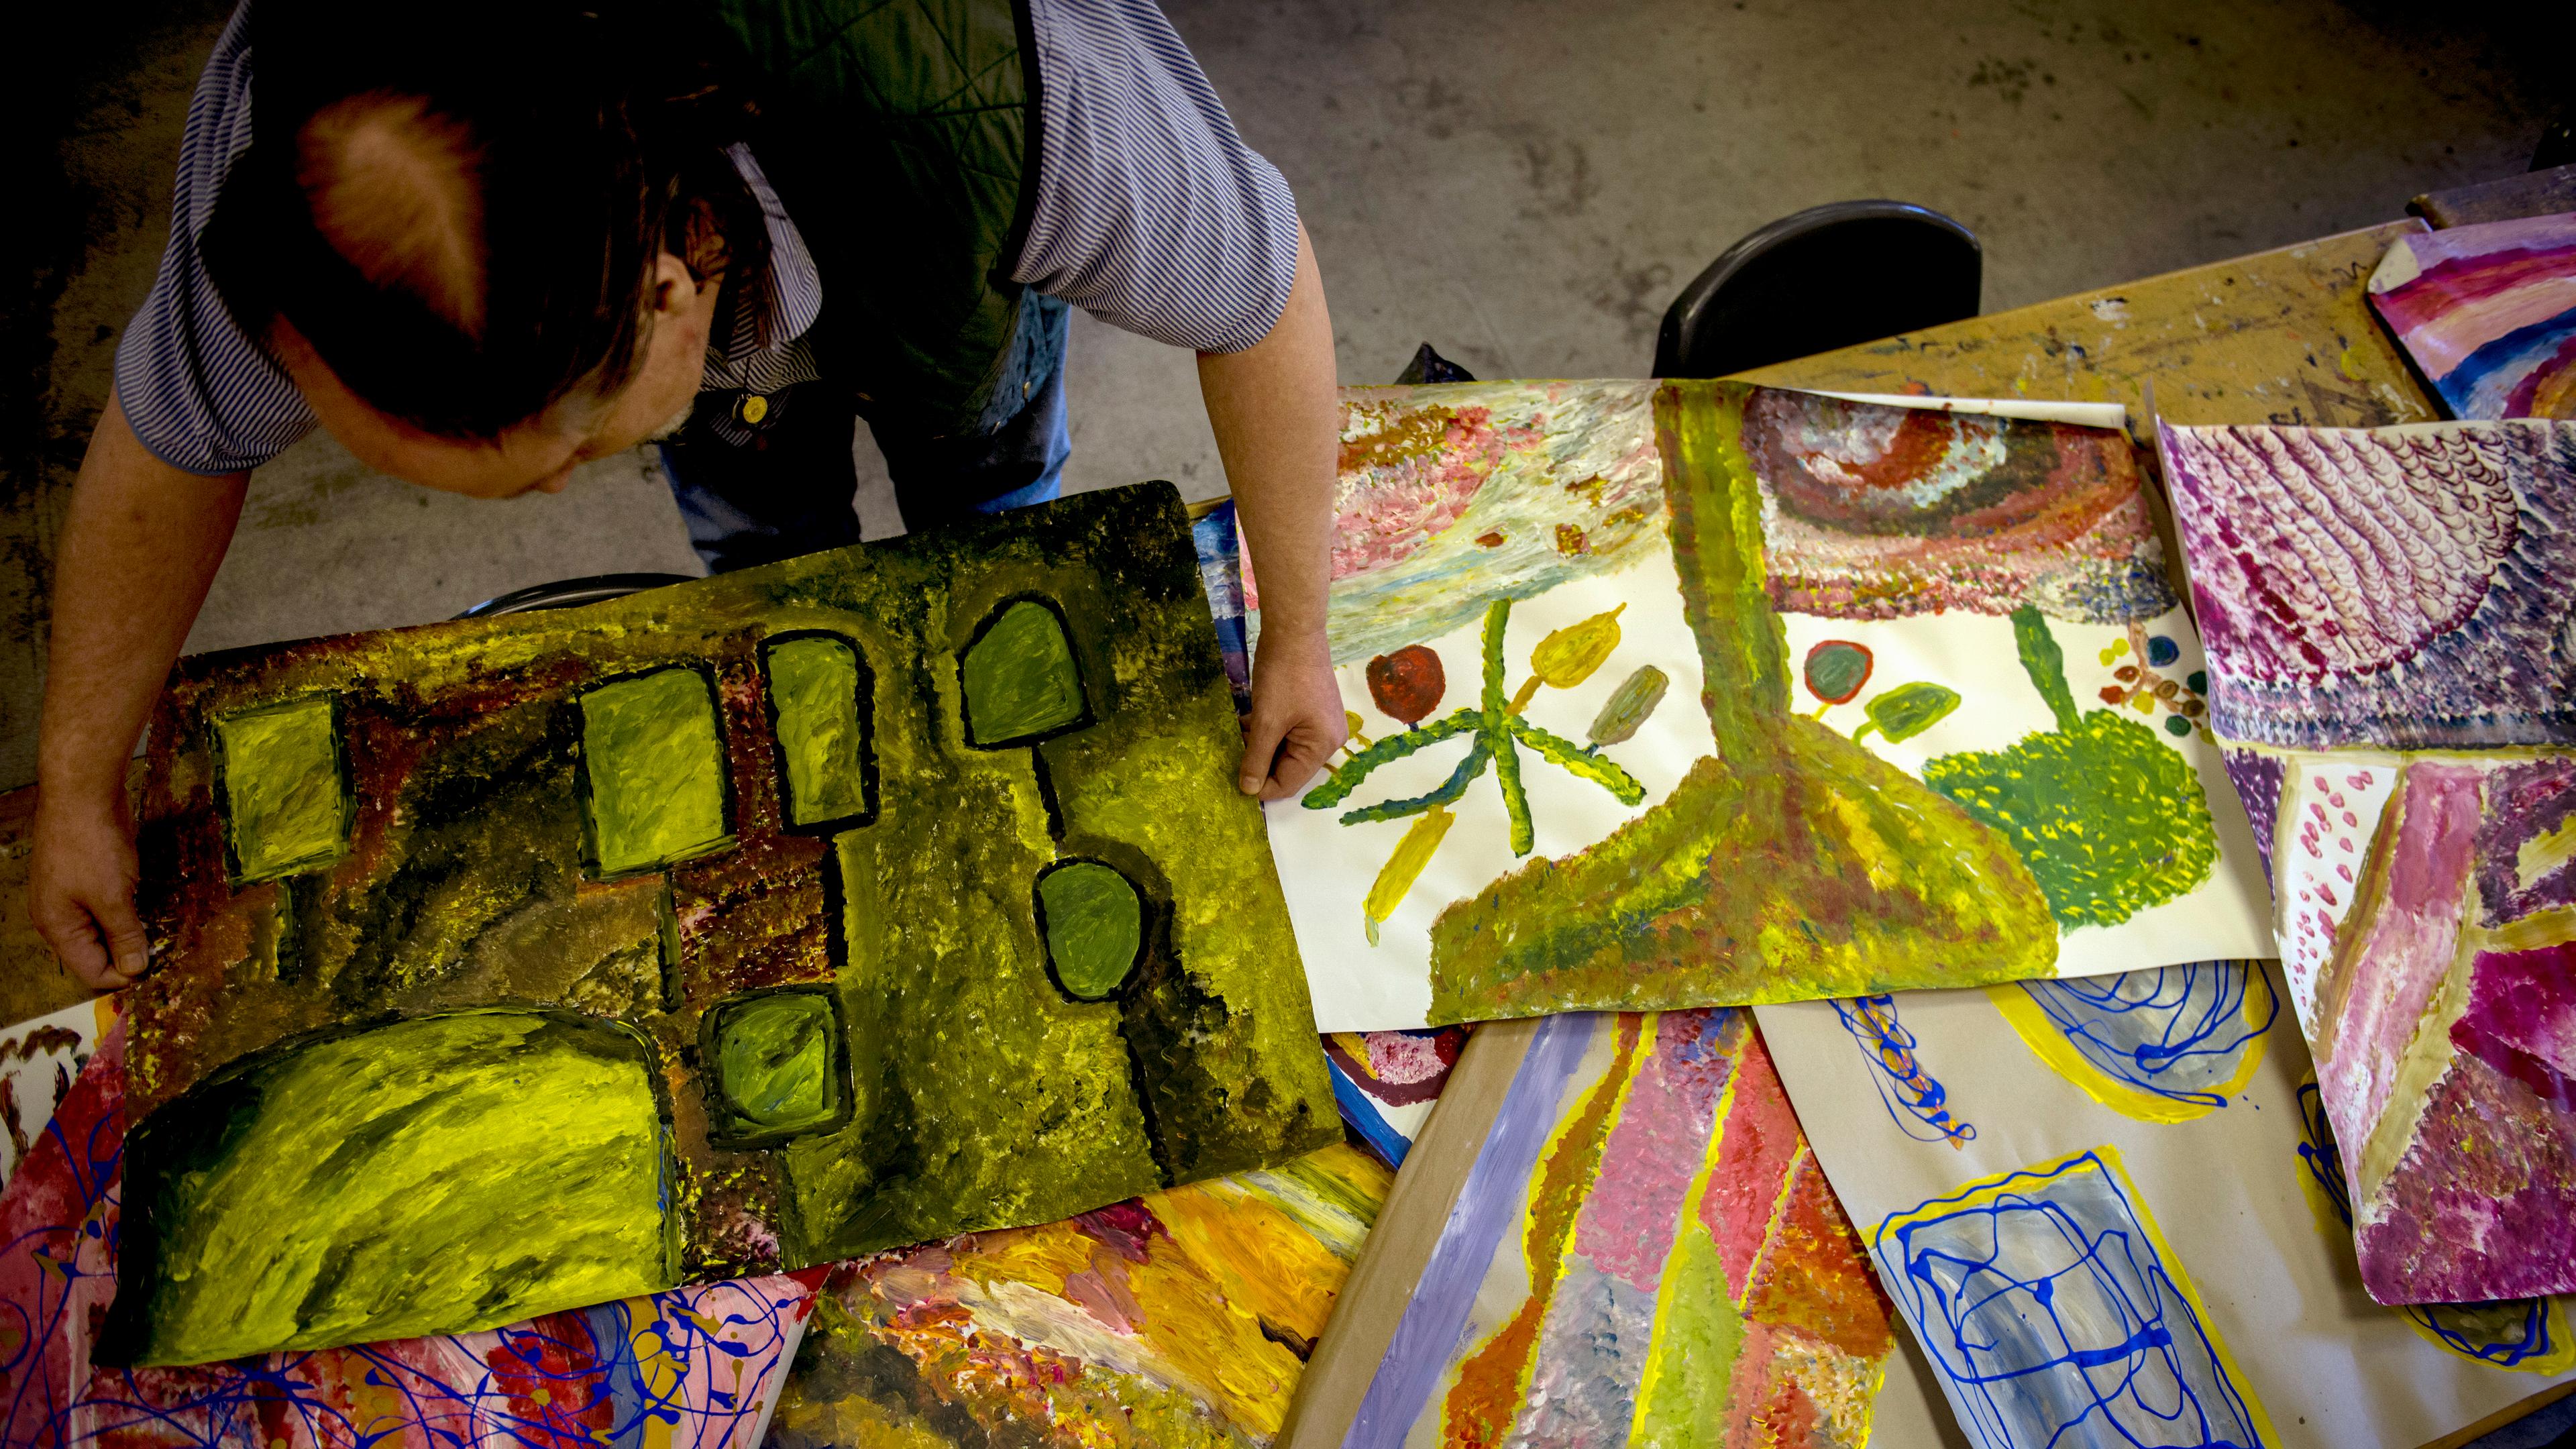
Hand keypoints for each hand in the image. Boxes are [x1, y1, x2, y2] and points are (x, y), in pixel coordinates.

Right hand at [28, 797, 148, 989]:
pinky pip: (109, 905)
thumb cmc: (91, 845)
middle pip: (97, 952)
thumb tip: (135, 969)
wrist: (82, 793)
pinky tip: (149, 906)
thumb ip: (124, 936)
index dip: (124, 975)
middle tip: (165, 950)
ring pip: (105, 928)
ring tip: (162, 931)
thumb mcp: (112, 897)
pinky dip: (128, 910)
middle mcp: (60, 916)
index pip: (91, 971)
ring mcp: (73, 895)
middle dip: (128, 954)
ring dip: (131, 932)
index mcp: (57, 927)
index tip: (158, 969)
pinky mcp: (89, 877)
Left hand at [1239, 626, 1347, 801]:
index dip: (1261, 786)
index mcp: (1323, 746)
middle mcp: (1329, 740)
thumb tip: (1248, 790)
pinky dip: (1267, 732)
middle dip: (1260, 762)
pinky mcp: (1312, 710)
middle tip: (1234, 752)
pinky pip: (1288, 733)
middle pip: (1289, 767)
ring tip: (1239, 733)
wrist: (1294, 629)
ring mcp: (1321, 724)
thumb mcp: (1266, 721)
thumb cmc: (1283, 676)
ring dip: (1260, 746)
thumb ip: (1256, 758)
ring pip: (1285, 750)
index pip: (1289, 783)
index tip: (1235, 782)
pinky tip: (1248, 722)